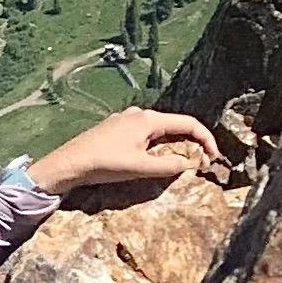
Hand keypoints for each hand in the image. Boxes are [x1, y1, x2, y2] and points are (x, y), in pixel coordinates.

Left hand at [29, 106, 220, 207]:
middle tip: (200, 162)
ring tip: (179, 163)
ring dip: (172, 146)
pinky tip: (153, 160)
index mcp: (148, 119)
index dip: (206, 140)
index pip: (188, 124)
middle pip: (174, 126)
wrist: (67, 164)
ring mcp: (125, 121)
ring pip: (159, 131)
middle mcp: (139, 114)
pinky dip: (156, 146)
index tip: (214, 157)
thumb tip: (191, 164)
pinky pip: (144, 135)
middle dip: (190, 143)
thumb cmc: (104, 164)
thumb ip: (169, 166)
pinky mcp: (114, 130)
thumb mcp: (141, 168)